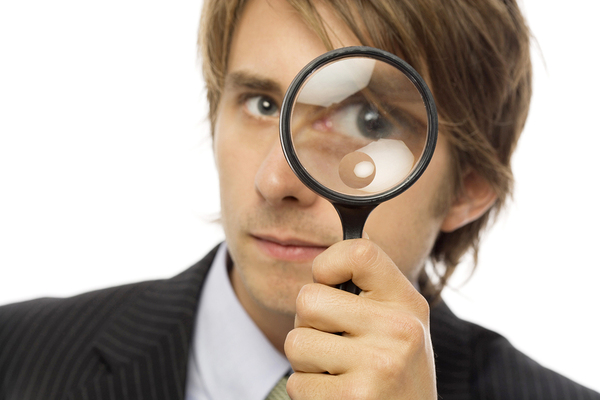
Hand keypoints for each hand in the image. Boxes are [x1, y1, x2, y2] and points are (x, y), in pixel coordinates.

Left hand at [284, 239, 436, 398]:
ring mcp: (379, 366)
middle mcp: (400, 330)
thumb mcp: (398, 325)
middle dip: (309, 325)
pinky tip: (339, 395)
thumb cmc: (395, 371)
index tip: (329, 283)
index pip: (359, 251)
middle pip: (308, 299)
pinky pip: (297, 383)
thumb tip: (332, 242)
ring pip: (296, 342)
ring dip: (307, 362)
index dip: (327, 264)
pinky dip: (308, 392)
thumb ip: (368, 290)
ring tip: (339, 372)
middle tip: (335, 344)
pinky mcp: (355, 399)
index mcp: (408, 303)